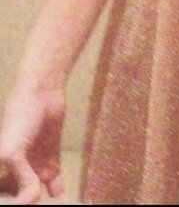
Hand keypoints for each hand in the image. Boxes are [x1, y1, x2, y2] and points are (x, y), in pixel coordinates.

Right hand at [0, 86, 65, 203]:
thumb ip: (21, 179)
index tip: (21, 204)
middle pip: (19, 200)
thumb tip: (32, 200)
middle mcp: (13, 175)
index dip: (12, 202)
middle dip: (28, 205)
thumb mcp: (11, 152)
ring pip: (37, 197)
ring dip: (44, 204)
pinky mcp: (50, 164)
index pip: (4, 197)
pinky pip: (54, 187)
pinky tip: (64, 201)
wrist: (42, 92)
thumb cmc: (18, 118)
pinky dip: (59, 196)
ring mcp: (33, 170)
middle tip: (38, 206)